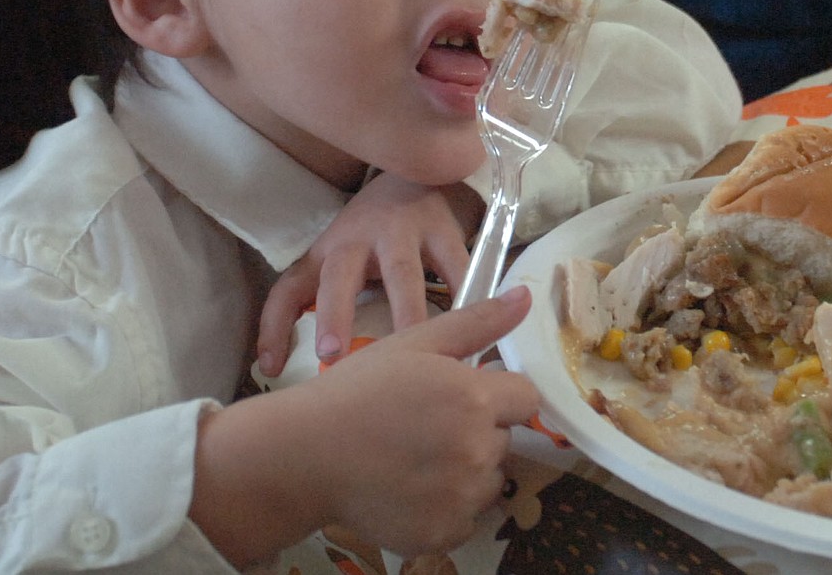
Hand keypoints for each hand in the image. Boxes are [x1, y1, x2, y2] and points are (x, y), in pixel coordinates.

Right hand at [191, 286, 538, 565]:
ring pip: (488, 479)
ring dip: (465, 470)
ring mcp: (463, 497)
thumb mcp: (414, 343)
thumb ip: (477, 322)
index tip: (463, 395)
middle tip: (426, 424)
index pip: (525, 397)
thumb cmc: (358, 390)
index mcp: (476, 397)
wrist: (305, 454)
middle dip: (476, 430)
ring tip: (415, 457)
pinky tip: (410, 488)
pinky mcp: (446, 533)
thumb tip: (525, 296)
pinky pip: (467, 517)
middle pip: (504, 438)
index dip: (497, 393)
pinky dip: (447, 507)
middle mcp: (479, 449)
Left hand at [257, 174, 483, 374]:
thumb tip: (267, 367)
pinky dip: (469, 299)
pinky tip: (479, 330)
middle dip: (338, 311)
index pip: (292, 287)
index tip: (292, 362)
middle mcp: (361, 240)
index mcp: (330, 252)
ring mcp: (406, 232)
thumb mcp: (327, 262)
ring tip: (420, 354)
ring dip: (409, 312)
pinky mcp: (445, 233)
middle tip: (340, 353)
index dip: (280, 324)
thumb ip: (293, 310)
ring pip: (404, 274)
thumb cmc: (366, 235)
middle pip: (340, 274)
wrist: (416, 177)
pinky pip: (458, 269)